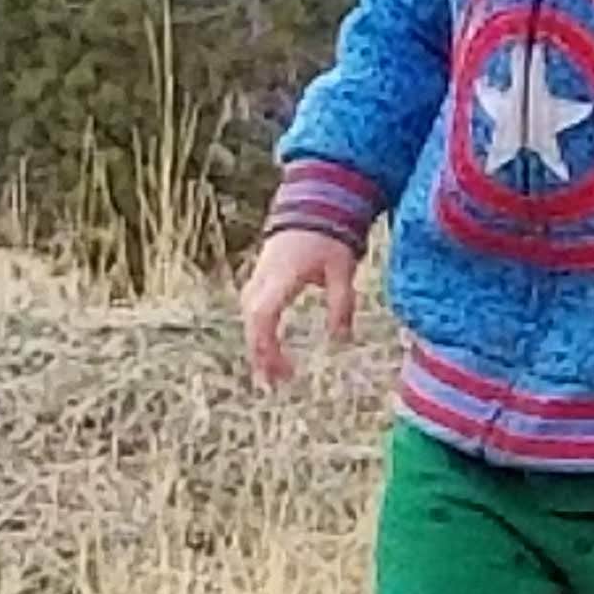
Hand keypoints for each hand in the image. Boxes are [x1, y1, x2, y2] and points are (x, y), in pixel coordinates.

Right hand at [240, 225, 360, 390]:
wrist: (312, 207)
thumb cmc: (329, 238)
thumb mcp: (342, 270)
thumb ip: (342, 305)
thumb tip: (341, 341)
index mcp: (282, 275)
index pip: (263, 314)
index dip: (267, 344)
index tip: (282, 369)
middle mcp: (264, 277)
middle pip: (252, 321)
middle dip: (260, 354)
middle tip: (273, 386)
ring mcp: (259, 277)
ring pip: (250, 317)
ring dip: (259, 346)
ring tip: (274, 377)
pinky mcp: (262, 278)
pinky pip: (254, 310)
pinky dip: (260, 333)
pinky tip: (272, 353)